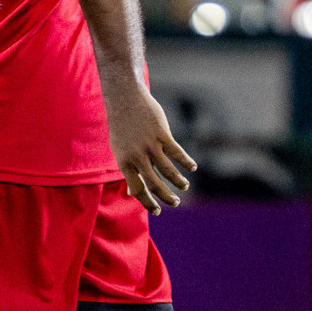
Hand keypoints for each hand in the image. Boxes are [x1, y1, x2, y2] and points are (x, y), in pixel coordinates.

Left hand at [105, 80, 196, 214]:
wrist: (124, 99)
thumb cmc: (122, 127)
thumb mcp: (119, 149)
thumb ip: (128, 170)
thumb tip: (131, 192)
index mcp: (124, 161)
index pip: (137, 189)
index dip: (148, 203)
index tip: (158, 211)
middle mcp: (136, 156)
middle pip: (155, 184)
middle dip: (166, 197)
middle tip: (175, 202)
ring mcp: (150, 145)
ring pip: (168, 171)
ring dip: (178, 181)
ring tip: (184, 186)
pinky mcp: (161, 134)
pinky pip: (177, 153)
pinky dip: (186, 162)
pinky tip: (191, 167)